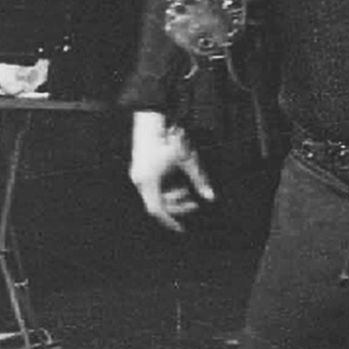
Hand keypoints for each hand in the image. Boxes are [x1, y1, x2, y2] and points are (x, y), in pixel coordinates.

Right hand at [129, 111, 214, 231]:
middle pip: (157, 203)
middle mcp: (140, 179)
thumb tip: (211, 197)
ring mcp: (138, 173)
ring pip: (155, 194)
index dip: (170, 221)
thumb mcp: (188, 161)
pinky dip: (167, 187)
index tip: (182, 230)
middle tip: (195, 204)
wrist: (153, 118)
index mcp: (148, 181)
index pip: (157, 210)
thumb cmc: (170, 138)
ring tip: (188, 190)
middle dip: (177, 206)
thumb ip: (199, 180)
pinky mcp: (140, 166)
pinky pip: (152, 185)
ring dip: (172, 196)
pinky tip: (179, 181)